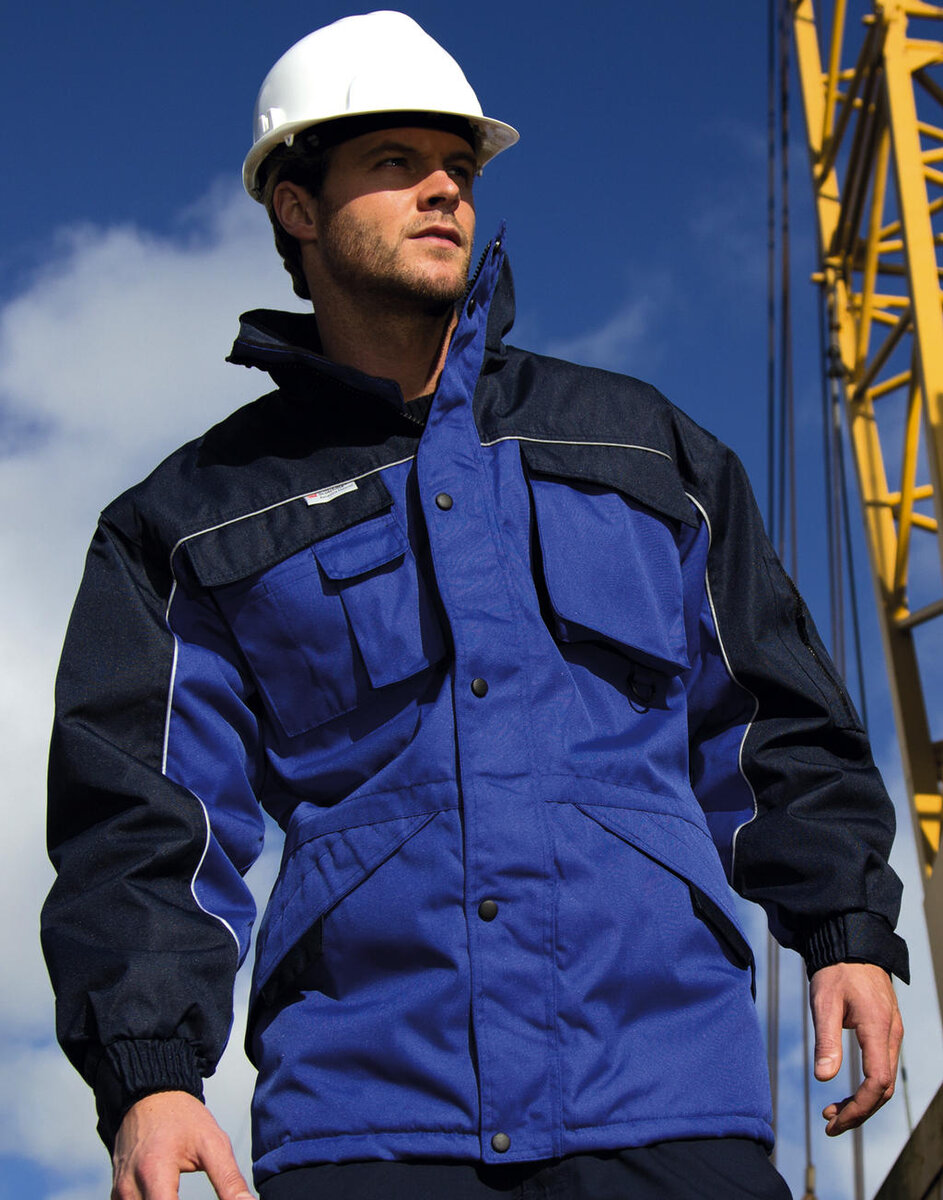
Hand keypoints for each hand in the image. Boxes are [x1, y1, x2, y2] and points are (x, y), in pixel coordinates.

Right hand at [111, 1090, 255, 1199]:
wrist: (150, 1096)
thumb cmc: (182, 1118)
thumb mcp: (213, 1143)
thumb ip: (228, 1180)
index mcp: (153, 1172)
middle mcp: (129, 1187)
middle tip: (199, 1198)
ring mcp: (119, 1193)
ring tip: (183, 1196)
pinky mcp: (116, 1196)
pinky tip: (172, 1199)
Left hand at [809, 961, 902, 1135]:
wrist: (851, 945)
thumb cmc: (836, 971)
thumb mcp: (824, 1002)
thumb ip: (826, 1040)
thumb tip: (824, 1078)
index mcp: (878, 1029)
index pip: (877, 1081)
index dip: (859, 1106)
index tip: (835, 1119)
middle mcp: (891, 1035)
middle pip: (883, 1088)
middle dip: (858, 1111)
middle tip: (829, 1124)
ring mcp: (892, 1034)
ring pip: (884, 1081)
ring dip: (862, 1102)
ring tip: (832, 1112)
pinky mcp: (886, 1032)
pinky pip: (882, 1068)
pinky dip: (866, 1087)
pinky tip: (845, 1093)